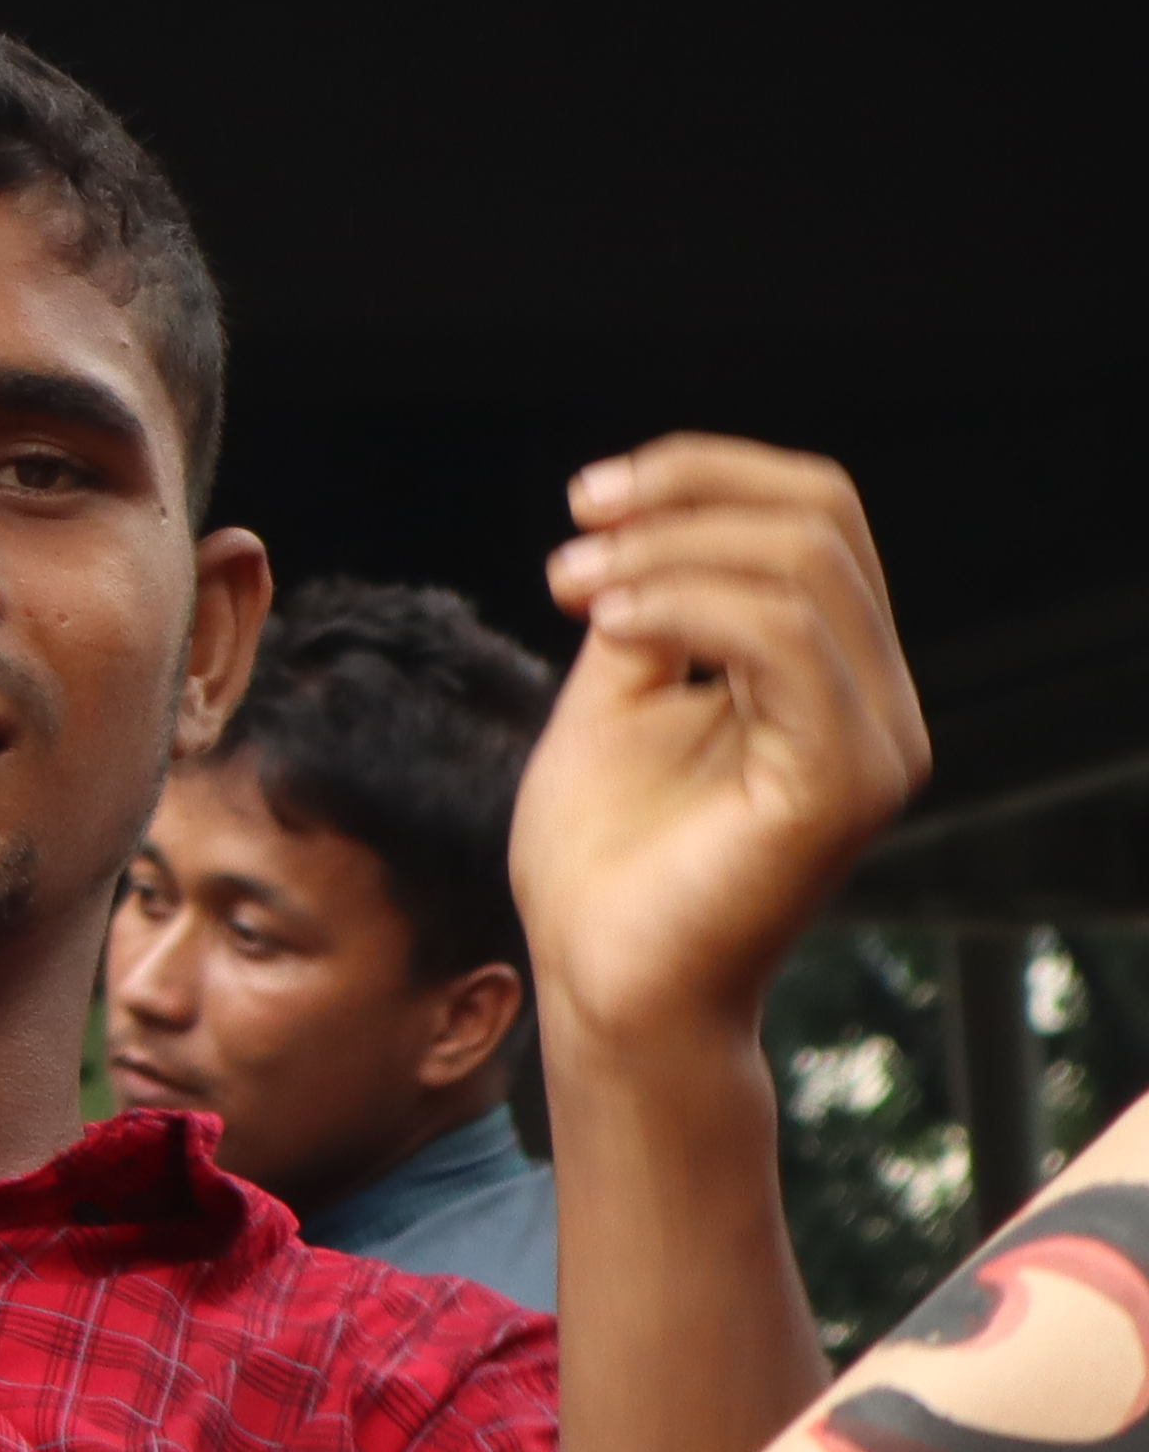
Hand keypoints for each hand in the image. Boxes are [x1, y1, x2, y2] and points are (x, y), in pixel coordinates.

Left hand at [514, 434, 930, 1055]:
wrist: (600, 977)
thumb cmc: (606, 853)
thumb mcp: (619, 691)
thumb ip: (654, 604)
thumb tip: (646, 521)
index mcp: (834, 672)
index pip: (815, 512)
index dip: (701, 473)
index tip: (588, 500)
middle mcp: (878, 703)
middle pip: (819, 518)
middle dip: (681, 497)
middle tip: (573, 545)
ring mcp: (873, 745)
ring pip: (802, 568)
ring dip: (664, 554)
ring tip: (574, 588)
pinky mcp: (839, 786)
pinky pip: (787, 644)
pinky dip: (687, 607)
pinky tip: (609, 627)